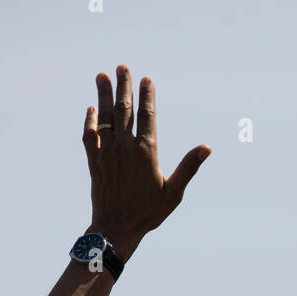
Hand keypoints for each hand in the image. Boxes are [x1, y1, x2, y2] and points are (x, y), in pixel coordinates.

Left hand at [82, 65, 210, 260]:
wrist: (115, 229)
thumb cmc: (148, 213)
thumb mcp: (174, 192)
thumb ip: (189, 167)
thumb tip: (206, 148)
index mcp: (146, 152)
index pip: (147, 115)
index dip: (147, 95)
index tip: (146, 79)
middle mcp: (124, 147)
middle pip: (124, 109)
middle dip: (123, 86)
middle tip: (122, 66)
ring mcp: (106, 153)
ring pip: (104, 117)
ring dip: (104, 95)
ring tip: (102, 76)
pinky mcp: (94, 162)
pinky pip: (89, 135)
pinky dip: (90, 121)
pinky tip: (92, 109)